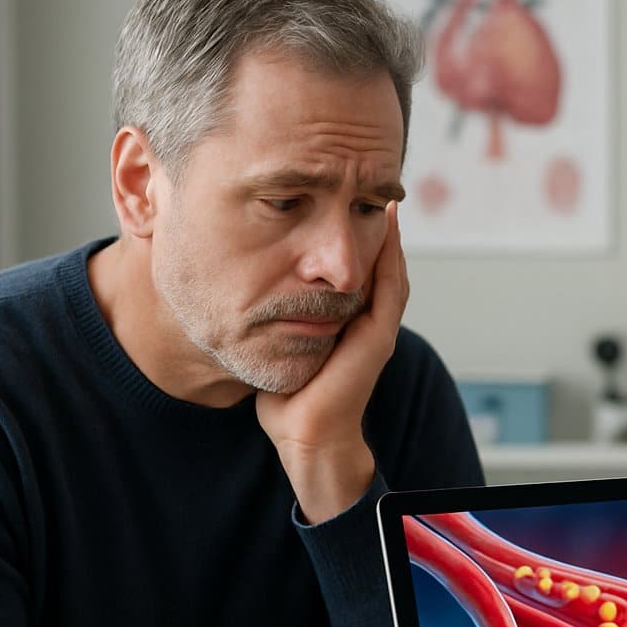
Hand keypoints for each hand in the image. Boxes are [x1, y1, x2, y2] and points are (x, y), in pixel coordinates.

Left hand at [256, 202, 408, 522]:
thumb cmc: (286, 401)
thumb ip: (270, 318)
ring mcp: (377, 329)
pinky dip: (390, 256)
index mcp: (345, 322)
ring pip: (389, 269)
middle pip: (377, 262)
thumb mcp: (275, 345)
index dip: (352, 234)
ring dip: (389, 234)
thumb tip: (235, 289)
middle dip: (373, 226)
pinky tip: (387, 227)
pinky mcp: (378, 338)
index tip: (341, 200)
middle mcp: (366, 322)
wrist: (305, 438)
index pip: (355, 269)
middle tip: (371, 188)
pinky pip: (390, 288)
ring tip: (383, 198)